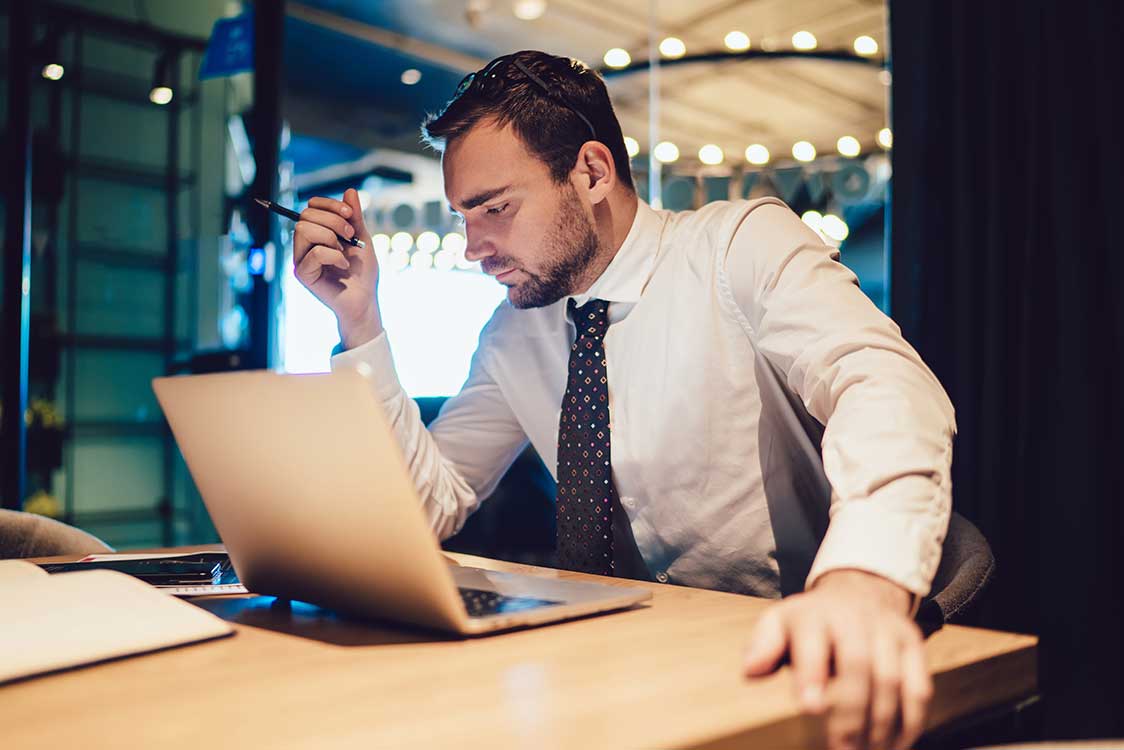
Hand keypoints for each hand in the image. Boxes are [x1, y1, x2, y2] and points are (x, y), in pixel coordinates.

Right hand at [292, 188, 382, 347]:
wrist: (365, 300)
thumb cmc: (363, 273)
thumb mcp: (362, 238)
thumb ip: (354, 217)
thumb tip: (349, 191)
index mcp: (317, 233)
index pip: (311, 207)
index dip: (329, 205)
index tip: (350, 215)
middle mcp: (304, 244)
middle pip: (305, 215)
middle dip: (333, 221)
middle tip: (351, 236)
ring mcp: (301, 259)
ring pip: (304, 230)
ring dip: (331, 237)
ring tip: (345, 251)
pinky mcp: (303, 274)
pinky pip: (314, 253)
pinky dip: (334, 256)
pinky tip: (344, 267)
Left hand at [743, 570, 931, 749]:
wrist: (858, 592)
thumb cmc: (809, 622)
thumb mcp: (778, 624)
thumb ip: (763, 646)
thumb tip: (751, 671)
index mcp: (815, 614)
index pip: (814, 643)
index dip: (812, 674)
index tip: (810, 708)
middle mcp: (855, 618)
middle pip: (858, 665)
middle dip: (851, 711)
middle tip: (842, 747)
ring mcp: (888, 630)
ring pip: (891, 680)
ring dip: (881, 724)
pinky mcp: (914, 644)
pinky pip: (919, 687)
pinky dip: (910, 721)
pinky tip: (895, 745)